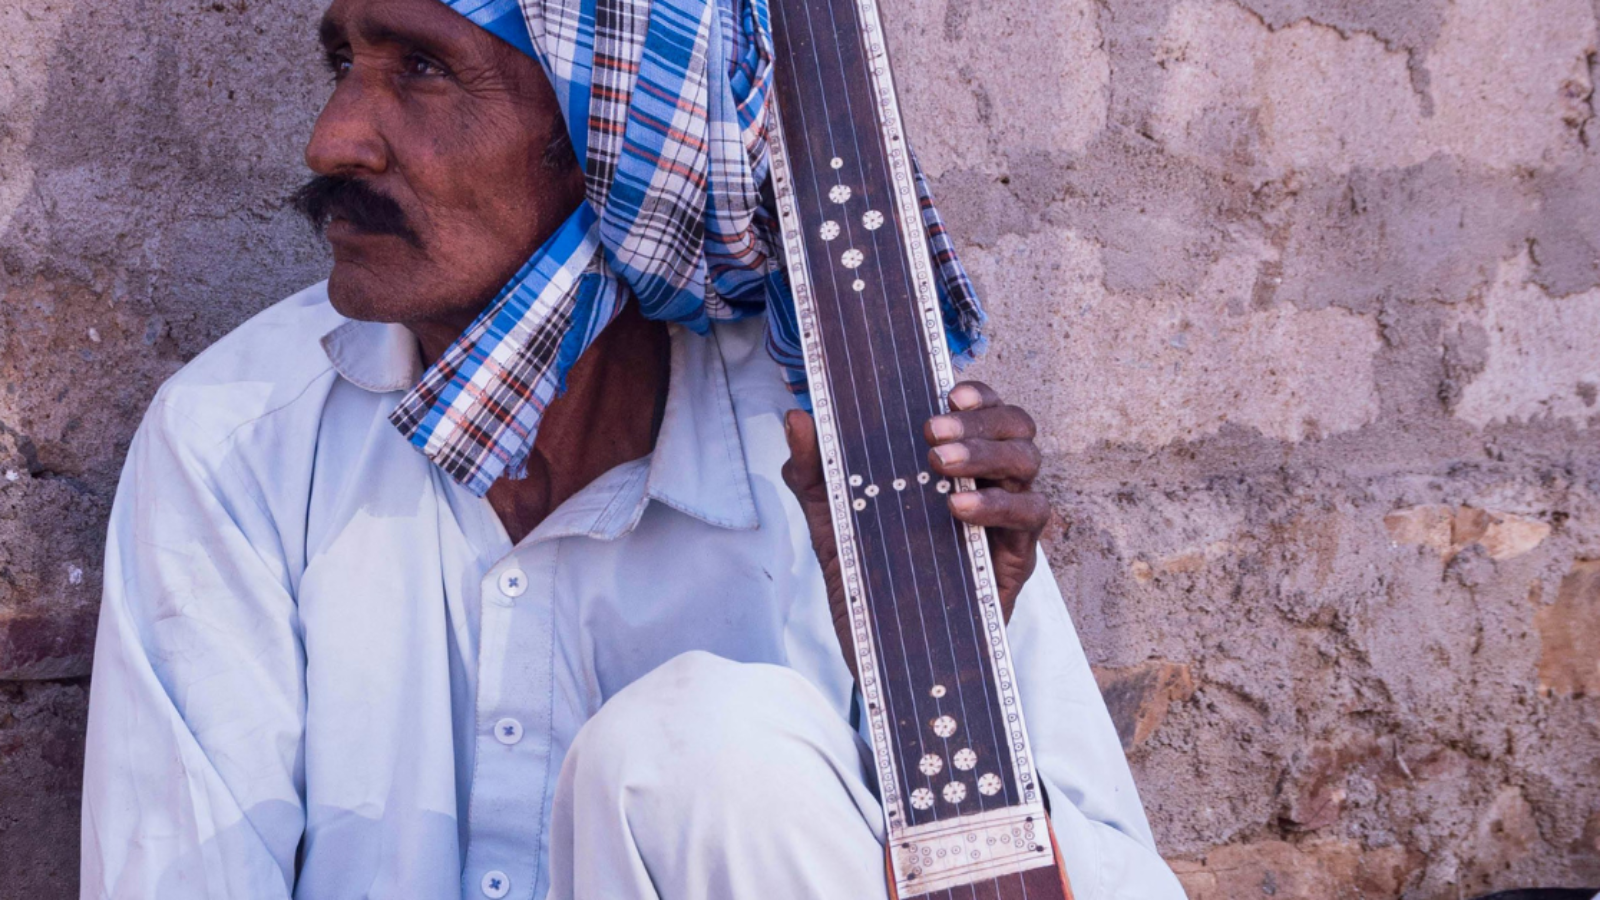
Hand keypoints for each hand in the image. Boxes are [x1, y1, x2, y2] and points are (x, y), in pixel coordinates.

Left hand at [781, 381, 1050, 681]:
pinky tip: (959, 509)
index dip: (976, 391)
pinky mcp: (1017, 559)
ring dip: (988, 453)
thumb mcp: (832, 524)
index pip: (981, 409)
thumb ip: (814, 473)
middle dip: (980, 418)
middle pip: (1015, 425)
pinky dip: (1001, 504)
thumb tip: (796, 418)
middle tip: (931, 434)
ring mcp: (1005, 520)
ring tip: (941, 466)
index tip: (948, 389)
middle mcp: (986, 483)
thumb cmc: (870, 584)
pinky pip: (1032, 516)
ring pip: (1028, 460)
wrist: (886, 660)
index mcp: (951, 465)